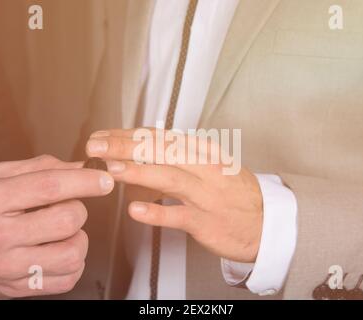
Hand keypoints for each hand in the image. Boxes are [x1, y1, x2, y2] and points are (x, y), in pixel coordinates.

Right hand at [0, 155, 113, 298]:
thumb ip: (41, 168)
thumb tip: (83, 167)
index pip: (50, 186)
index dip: (85, 180)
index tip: (104, 178)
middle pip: (67, 219)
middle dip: (78, 209)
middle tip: (67, 206)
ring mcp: (6, 267)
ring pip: (73, 254)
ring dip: (78, 238)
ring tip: (62, 232)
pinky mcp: (17, 289)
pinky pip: (68, 279)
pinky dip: (73, 263)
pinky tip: (58, 251)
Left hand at [86, 129, 262, 262]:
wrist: (266, 222)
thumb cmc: (232, 192)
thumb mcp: (209, 164)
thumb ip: (178, 156)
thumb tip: (139, 149)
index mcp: (203, 151)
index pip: (160, 137)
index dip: (128, 135)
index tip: (103, 135)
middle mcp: (205, 168)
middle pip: (163, 152)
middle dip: (126, 146)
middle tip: (96, 145)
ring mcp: (207, 195)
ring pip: (171, 178)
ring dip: (140, 172)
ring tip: (112, 169)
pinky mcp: (207, 222)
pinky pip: (180, 216)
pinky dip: (157, 212)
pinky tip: (135, 209)